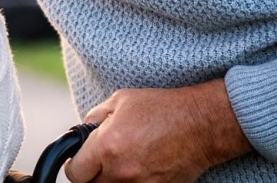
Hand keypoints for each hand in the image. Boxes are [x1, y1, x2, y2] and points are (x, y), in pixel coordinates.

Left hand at [65, 79, 252, 181]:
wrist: (202, 124)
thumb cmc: (161, 108)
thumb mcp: (120, 101)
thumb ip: (93, 120)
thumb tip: (80, 136)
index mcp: (107, 147)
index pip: (74, 173)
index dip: (76, 164)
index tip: (83, 158)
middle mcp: (122, 171)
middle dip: (93, 173)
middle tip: (104, 159)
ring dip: (112, 179)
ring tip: (124, 161)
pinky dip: (132, 182)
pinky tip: (141, 167)